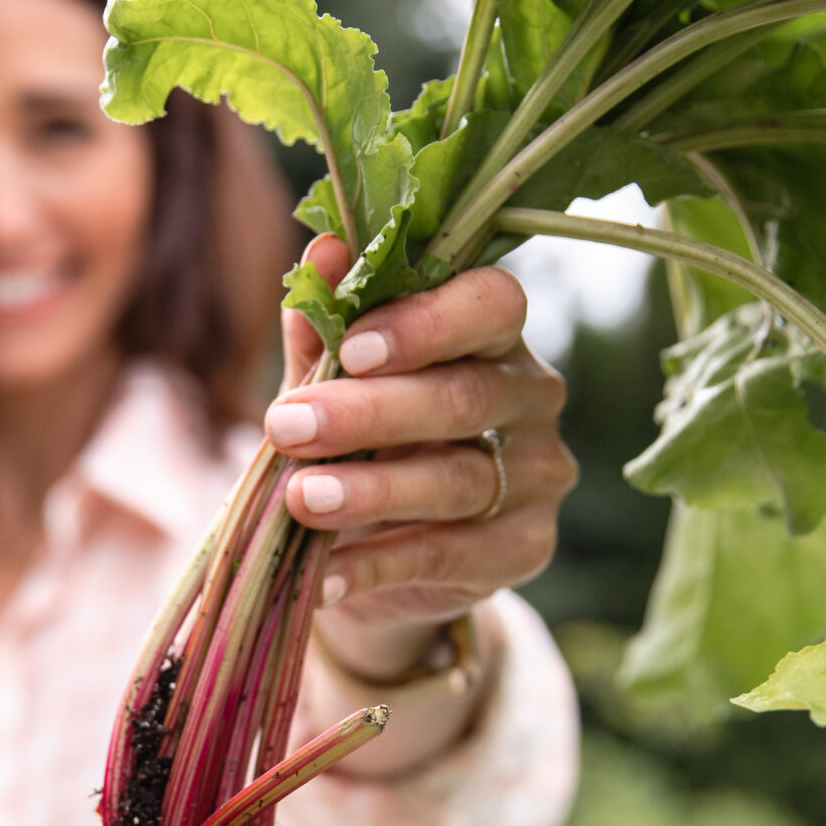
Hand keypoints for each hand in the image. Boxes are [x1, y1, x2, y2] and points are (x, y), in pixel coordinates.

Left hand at [267, 236, 577, 680]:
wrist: (376, 555)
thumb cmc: (359, 441)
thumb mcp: (332, 381)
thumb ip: (328, 324)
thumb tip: (322, 252)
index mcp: (492, 334)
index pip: (491, 304)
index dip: (426, 322)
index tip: (351, 348)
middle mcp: (531, 398)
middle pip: (465, 397)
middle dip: (370, 412)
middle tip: (288, 426)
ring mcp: (537, 476)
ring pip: (459, 479)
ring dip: (372, 491)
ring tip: (301, 499)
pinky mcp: (525, 548)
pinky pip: (451, 554)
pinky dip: (380, 564)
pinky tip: (326, 574)